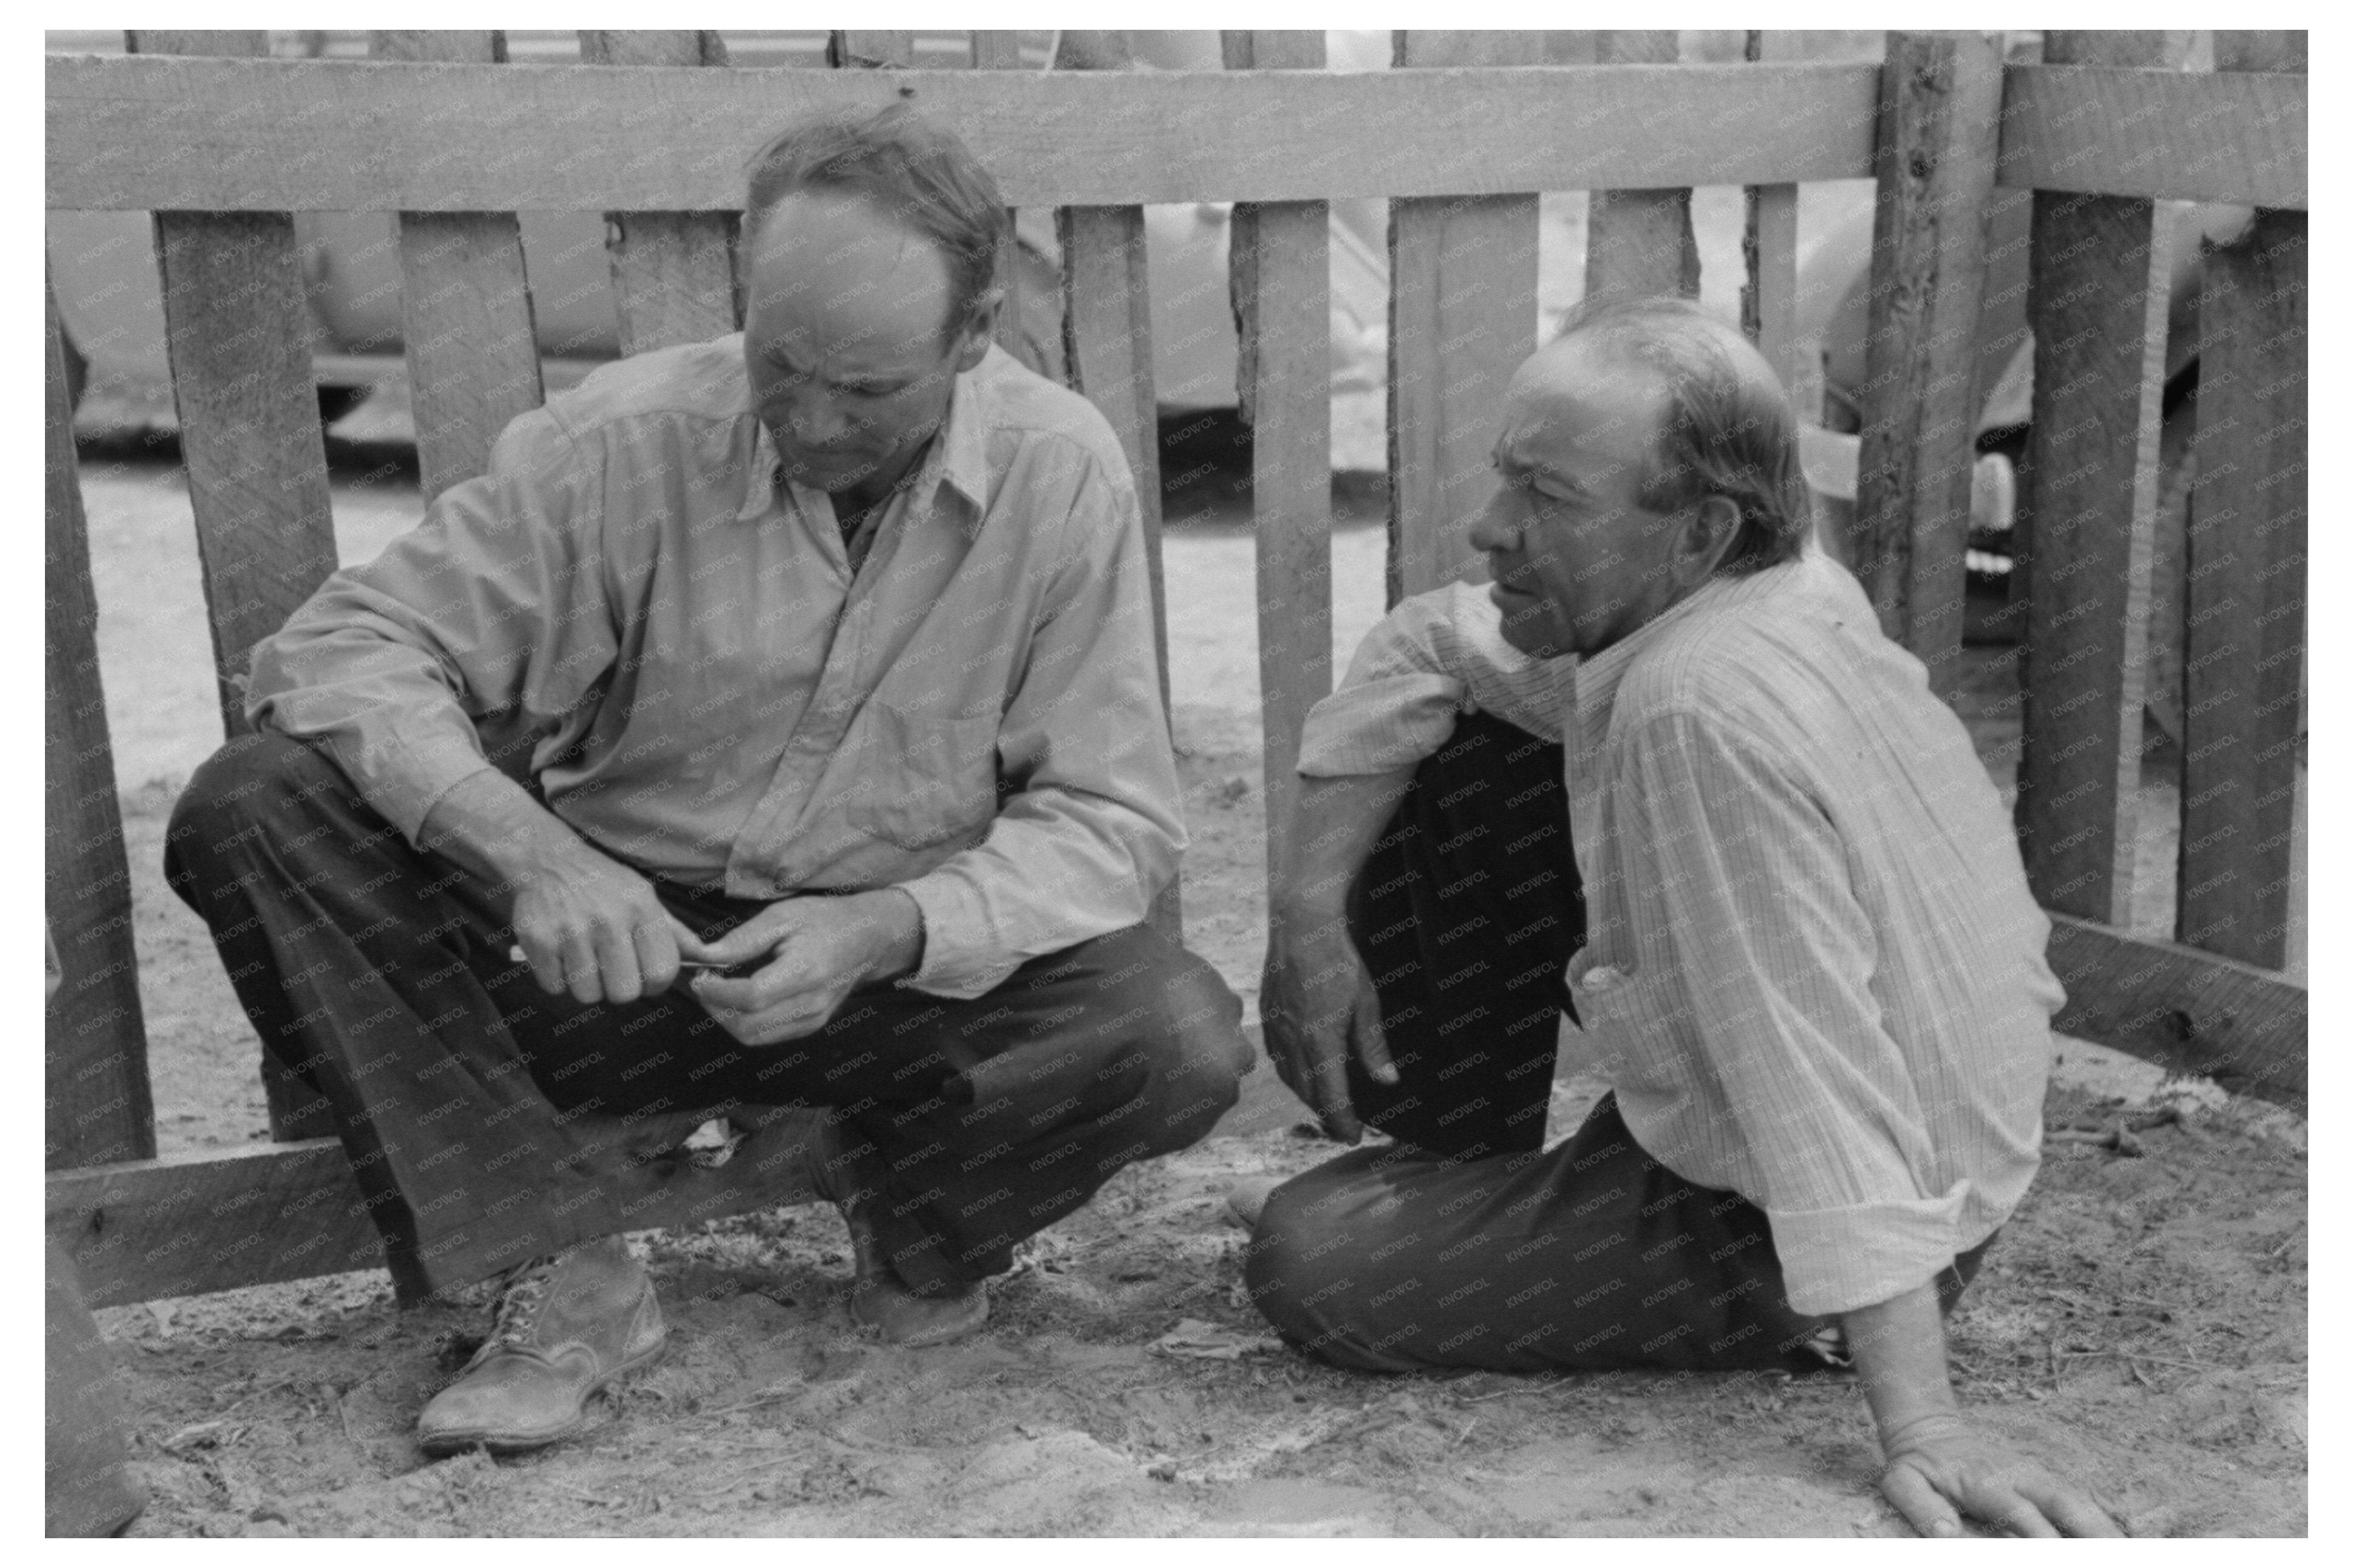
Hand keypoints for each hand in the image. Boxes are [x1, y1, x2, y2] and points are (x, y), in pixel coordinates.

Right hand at [508, 843, 698, 1005]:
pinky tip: (561, 954)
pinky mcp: (537, 941)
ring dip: (587, 984)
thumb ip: (674, 932)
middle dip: (619, 988)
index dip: (655, 985)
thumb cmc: (603, 884)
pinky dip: (558, 978)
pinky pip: (555, 987)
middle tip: (611, 970)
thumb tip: (708, 958)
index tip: (644, 978)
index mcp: (641, 908)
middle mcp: (608, 919)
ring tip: (584, 958)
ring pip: (588, 995)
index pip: (662, 972)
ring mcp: (570, 931)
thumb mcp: (643, 896)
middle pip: (624, 993)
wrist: (548, 860)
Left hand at [688, 890, 922, 1046]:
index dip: (717, 990)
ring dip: (725, 1017)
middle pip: (747, 1024)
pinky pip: (764, 1036)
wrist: (866, 938)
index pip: (751, 996)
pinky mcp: (809, 1026)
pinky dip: (742, 1022)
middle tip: (703, 981)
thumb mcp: (782, 916)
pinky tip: (739, 998)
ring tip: (718, 990)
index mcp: (806, 970)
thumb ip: (743, 939)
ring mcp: (812, 1019)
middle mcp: (811, 1003)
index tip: (700, 974)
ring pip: (752, 1037)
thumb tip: (704, 957)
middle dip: (714, 1006)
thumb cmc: (823, 920)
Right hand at [1259, 904, 1395, 1142]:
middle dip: (1326, 1114)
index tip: (1353, 1136)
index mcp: (1319, 1041)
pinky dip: (1290, 1075)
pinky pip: (1276, 1058)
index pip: (1331, 1095)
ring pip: (1288, 1078)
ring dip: (1307, 1097)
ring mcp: (1274, 1029)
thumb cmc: (1338, 960)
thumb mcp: (1366, 1002)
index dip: (1342, 1121)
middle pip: (1307, 1093)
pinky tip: (1300, 1074)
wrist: (1300, 926)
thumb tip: (1388, 1080)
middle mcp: (1292, 1041)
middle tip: (1343, 1126)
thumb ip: (1374, 1045)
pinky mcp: (1266, 1016)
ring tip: (1325, 1105)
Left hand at [1877, 1413, 2121, 1537]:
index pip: (2021, 1513)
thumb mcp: (1901, 1482)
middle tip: (2119, 1556)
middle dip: (2094, 1534)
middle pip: (2066, 1504)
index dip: (2042, 1539)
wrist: (1929, 1433)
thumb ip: (1921, 1507)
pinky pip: (2079, 1503)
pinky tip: (2120, 1545)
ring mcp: (2036, 1477)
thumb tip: (1945, 1534)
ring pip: (2081, 1502)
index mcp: (1986, 1480)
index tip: (2057, 1557)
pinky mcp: (2044, 1483)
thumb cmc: (1916, 1466)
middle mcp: (2020, 1476)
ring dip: (2107, 1530)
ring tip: (2133, 1553)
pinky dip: (2101, 1524)